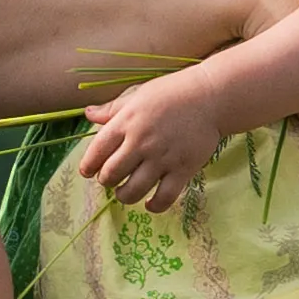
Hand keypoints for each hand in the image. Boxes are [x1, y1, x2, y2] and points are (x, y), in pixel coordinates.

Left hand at [75, 71, 239, 209]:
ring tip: (125, 192)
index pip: (96, 151)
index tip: (88, 172)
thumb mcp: (138, 95)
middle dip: (106, 181)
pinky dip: (154, 205)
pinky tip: (150, 203)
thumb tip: (88, 114)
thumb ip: (112, 109)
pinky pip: (164, 197)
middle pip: (111, 174)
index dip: (88, 166)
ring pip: (133, 190)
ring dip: (124, 196)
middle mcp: (141, 142)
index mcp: (126, 122)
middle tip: (110, 180)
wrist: (210, 97)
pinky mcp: (183, 169)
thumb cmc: (172, 93)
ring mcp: (162, 157)